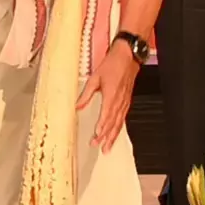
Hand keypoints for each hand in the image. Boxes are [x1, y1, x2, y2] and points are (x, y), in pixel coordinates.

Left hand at [75, 39, 140, 153]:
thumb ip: (85, 94)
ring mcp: (124, 102)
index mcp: (111, 95)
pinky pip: (123, 119)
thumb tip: (77, 107)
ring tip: (107, 148)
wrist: (127, 57)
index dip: (101, 127)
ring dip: (113, 137)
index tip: (96, 136)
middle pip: (112, 123)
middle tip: (98, 147)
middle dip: (105, 137)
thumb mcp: (94, 78)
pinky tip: (115, 135)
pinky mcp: (126, 101)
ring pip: (119, 123)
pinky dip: (118, 129)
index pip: (105, 115)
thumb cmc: (112, 65)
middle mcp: (119, 101)